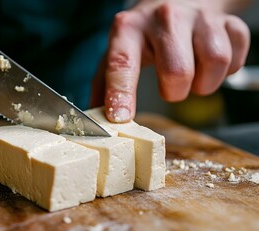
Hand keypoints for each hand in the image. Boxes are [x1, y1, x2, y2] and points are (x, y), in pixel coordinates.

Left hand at [90, 0, 250, 121]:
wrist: (178, 0)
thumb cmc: (144, 35)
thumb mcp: (118, 51)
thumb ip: (105, 84)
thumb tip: (95, 118)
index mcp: (129, 29)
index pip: (122, 63)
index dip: (121, 93)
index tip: (120, 118)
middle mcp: (163, 17)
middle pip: (177, 71)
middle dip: (174, 91)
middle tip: (171, 87)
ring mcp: (198, 17)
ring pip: (214, 63)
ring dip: (203, 84)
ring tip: (192, 77)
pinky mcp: (227, 22)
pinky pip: (236, 58)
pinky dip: (226, 72)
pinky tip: (210, 65)